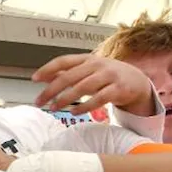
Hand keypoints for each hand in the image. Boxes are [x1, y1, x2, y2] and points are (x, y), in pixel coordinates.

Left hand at [33, 54, 156, 116]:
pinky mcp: (118, 89)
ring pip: (83, 87)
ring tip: (53, 107)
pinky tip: (74, 113)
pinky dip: (85, 107)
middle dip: (52, 89)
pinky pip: (99, 99)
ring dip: (65, 99)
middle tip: (39, 101)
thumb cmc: (107, 76)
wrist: (137, 81)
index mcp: (87, 59)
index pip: (63, 61)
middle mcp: (97, 65)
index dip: (47, 69)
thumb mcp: (87, 71)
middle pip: (70, 76)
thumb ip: (67, 73)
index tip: (34, 79)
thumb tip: (43, 76)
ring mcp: (109, 76)